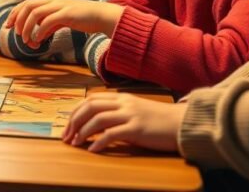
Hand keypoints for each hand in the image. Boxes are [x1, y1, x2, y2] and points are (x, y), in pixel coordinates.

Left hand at [6, 0, 122, 46]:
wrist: (103, 16)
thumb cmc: (84, 19)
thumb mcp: (63, 19)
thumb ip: (50, 24)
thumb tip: (38, 35)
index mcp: (51, 0)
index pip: (26, 3)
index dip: (15, 13)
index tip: (8, 25)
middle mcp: (53, 1)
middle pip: (27, 6)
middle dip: (17, 20)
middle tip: (15, 34)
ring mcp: (60, 6)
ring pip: (34, 13)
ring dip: (26, 27)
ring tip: (26, 40)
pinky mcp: (67, 14)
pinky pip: (47, 21)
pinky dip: (39, 31)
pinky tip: (39, 40)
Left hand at [63, 93, 184, 153]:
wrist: (182, 123)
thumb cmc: (159, 120)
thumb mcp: (135, 111)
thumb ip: (117, 113)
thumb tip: (95, 124)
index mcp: (121, 97)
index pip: (91, 99)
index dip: (76, 111)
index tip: (67, 124)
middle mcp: (123, 103)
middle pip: (90, 107)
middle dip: (74, 121)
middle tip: (66, 136)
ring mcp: (130, 115)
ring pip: (97, 119)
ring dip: (82, 132)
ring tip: (75, 143)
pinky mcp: (137, 129)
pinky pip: (112, 134)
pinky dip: (98, 142)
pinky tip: (92, 150)